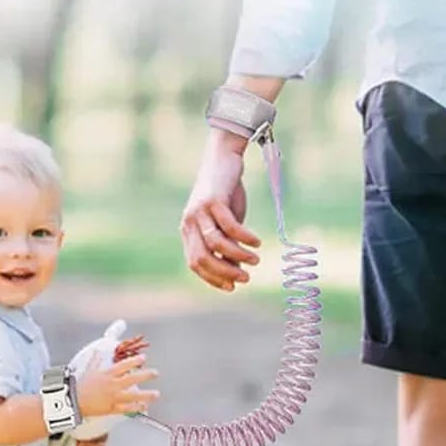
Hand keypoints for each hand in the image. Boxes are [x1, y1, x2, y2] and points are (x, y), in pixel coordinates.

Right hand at [77, 355, 159, 417]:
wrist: (73, 401)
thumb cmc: (80, 385)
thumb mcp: (89, 370)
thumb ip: (96, 360)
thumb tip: (97, 350)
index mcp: (107, 374)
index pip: (124, 365)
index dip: (135, 361)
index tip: (144, 358)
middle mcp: (112, 384)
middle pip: (132, 379)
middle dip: (145, 376)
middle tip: (155, 373)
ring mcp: (113, 397)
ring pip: (133, 395)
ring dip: (146, 395)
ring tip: (157, 394)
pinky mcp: (111, 408)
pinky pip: (126, 408)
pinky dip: (136, 408)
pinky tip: (145, 406)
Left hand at [181, 129, 261, 291]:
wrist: (224, 158)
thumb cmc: (226, 194)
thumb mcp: (225, 224)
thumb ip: (227, 245)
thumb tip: (236, 270)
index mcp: (188, 232)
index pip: (195, 264)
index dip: (213, 278)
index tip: (232, 287)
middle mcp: (189, 223)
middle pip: (202, 258)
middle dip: (224, 272)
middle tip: (245, 279)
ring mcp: (199, 211)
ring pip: (216, 244)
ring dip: (237, 256)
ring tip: (256, 261)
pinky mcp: (213, 200)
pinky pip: (229, 226)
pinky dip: (244, 237)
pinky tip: (257, 243)